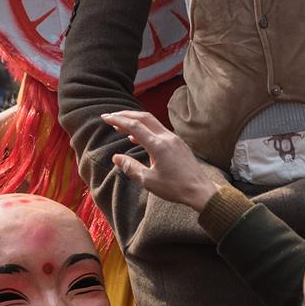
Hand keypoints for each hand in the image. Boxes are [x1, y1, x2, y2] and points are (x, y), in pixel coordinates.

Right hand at [101, 111, 217, 211]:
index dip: (118, 120)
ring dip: (136, 121)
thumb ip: (131, 167)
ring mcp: (174, 138)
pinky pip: (159, 130)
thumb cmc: (174, 188)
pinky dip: (145, 129)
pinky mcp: (178, 143)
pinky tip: (137, 137)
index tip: (105, 117)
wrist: (199, 190)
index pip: (134, 126)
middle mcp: (167, 137)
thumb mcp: (148, 181)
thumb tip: (116, 157)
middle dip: (126, 115)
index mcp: (158, 145)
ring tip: (120, 125)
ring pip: (152, 122)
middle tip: (111, 116)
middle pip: (144, 118)